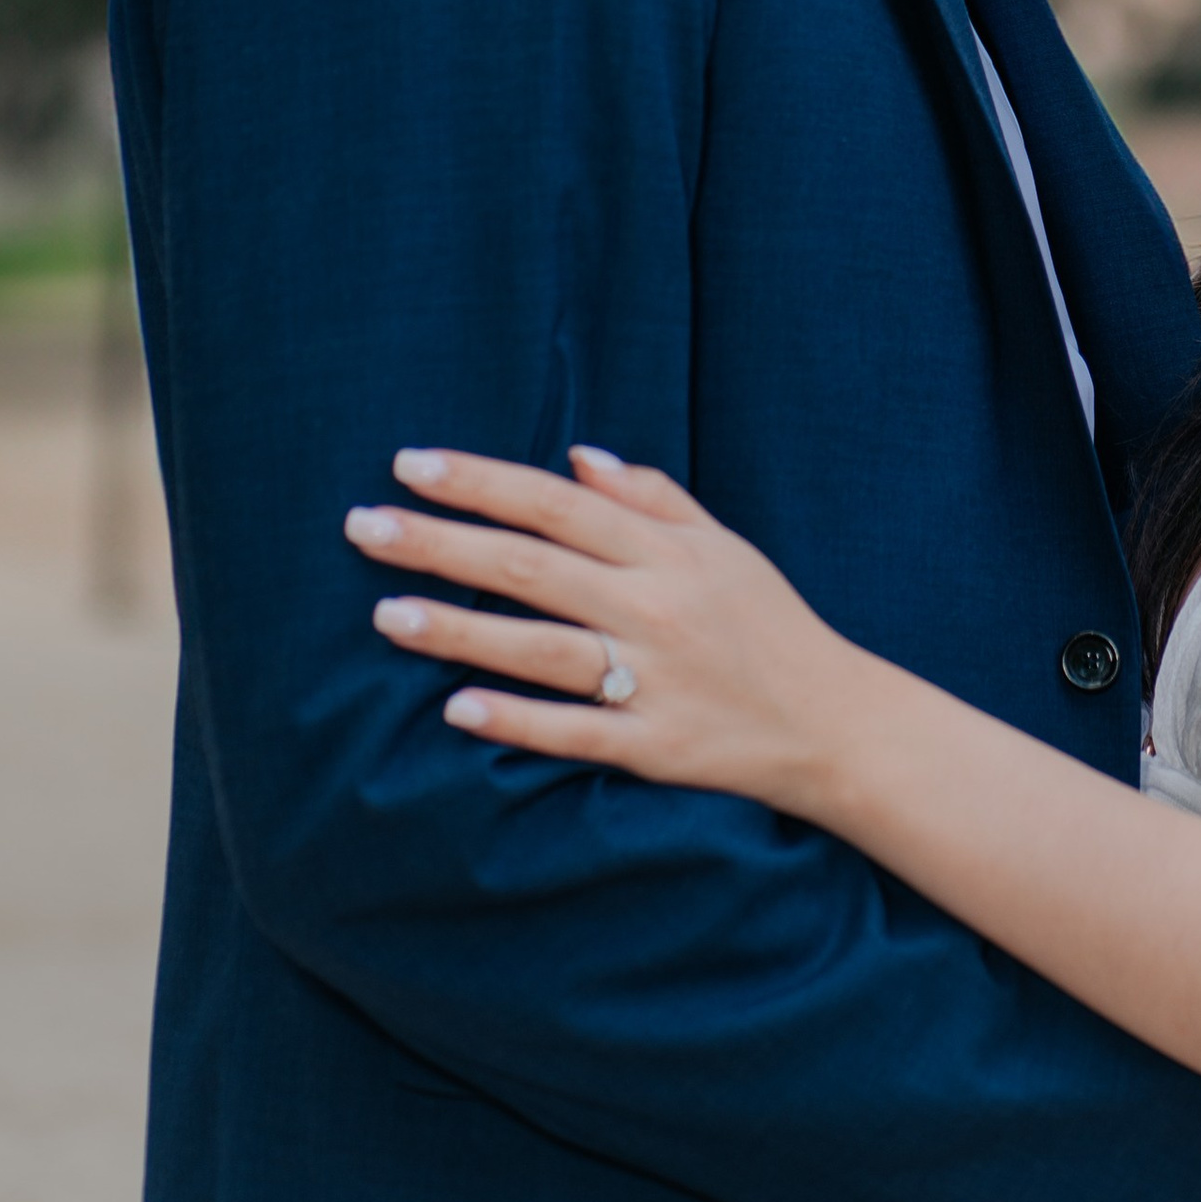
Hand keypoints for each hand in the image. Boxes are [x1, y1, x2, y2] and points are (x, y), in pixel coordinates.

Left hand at [345, 444, 868, 813]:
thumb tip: (578, 455)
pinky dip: (516, 719)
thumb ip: (652, 498)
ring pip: (539, 647)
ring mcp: (652, 677)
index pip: (555, 503)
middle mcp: (654, 606)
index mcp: (666, 550)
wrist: (836, 722)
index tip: (410, 464)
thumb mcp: (724, 546)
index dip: (480, 481)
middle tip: (364, 527)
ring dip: (458, 629)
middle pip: (530, 566)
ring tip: (384, 615)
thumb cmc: (770, 625)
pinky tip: (456, 709)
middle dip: (441, 542)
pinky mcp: (653, 746)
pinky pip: (573, 731)